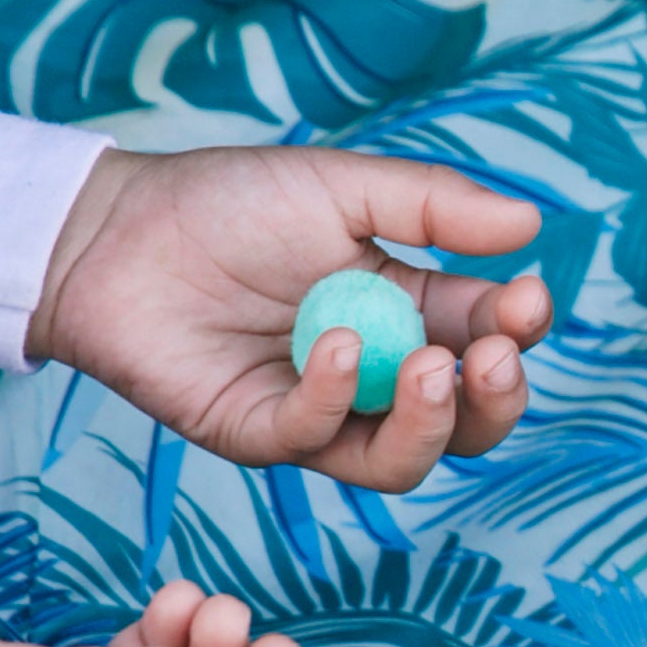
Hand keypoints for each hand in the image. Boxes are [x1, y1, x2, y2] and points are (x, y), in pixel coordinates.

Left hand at [28, 143, 553, 492]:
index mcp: (408, 309)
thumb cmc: (226, 202)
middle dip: (496, 398)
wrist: (115, 230)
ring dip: (432, 422)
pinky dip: (333, 397)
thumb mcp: (342, 186)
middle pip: (465, 422)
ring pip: (405, 460)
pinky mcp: (259, 435)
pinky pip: (315, 440)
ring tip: (431, 368)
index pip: (486, 338)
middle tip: (495, 355)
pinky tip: (331, 343)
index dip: (518, 329)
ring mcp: (319, 412)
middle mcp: (374, 373)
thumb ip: (433, 207)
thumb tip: (531, 222)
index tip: (527, 297)